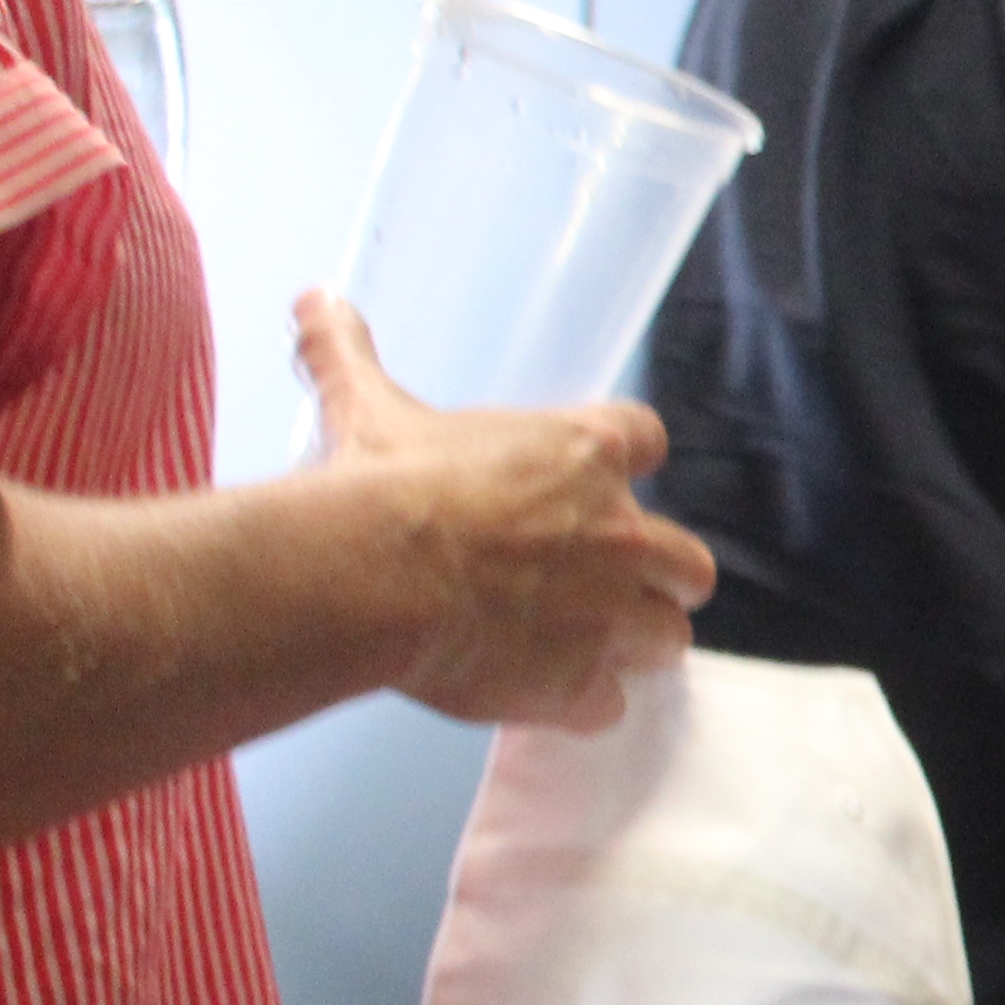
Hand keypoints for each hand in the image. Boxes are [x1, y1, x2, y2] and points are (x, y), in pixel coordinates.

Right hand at [299, 291, 716, 727]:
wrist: (369, 576)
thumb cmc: (377, 486)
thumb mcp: (368, 410)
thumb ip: (349, 356)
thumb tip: (315, 298)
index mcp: (586, 455)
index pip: (647, 441)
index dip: (622, 462)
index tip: (591, 480)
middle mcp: (622, 534)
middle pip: (689, 563)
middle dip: (657, 576)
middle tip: (602, 584)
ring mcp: (611, 615)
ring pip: (668, 638)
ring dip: (634, 642)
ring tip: (581, 646)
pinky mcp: (584, 683)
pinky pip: (612, 705)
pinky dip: (583, 703)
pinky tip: (543, 694)